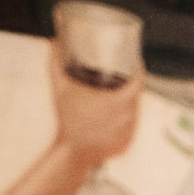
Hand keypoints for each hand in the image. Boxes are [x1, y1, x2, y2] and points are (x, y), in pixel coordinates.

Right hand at [48, 51, 142, 168]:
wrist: (73, 151)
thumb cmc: (68, 121)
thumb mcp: (60, 88)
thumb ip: (55, 63)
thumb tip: (54, 44)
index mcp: (119, 102)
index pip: (139, 82)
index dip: (139, 70)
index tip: (136, 63)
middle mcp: (128, 116)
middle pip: (137, 95)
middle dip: (131, 84)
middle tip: (122, 75)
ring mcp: (130, 130)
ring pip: (134, 110)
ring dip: (128, 102)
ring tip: (116, 93)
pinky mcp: (128, 142)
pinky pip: (129, 126)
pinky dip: (123, 119)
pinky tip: (113, 114)